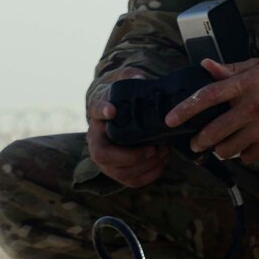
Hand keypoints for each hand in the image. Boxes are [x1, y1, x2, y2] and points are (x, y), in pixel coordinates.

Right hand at [87, 68, 168, 189]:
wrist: (122, 116)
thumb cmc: (122, 99)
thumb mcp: (122, 82)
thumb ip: (129, 77)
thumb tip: (139, 77)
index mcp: (97, 115)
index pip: (94, 111)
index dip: (101, 111)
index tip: (112, 110)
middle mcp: (95, 141)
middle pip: (102, 156)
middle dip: (131, 156)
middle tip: (154, 148)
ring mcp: (105, 161)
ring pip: (120, 173)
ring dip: (146, 166)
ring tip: (163, 152)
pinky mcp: (119, 172)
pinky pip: (132, 181)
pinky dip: (150, 174)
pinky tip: (162, 161)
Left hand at [168, 57, 258, 166]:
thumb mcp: (258, 68)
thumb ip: (230, 70)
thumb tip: (205, 65)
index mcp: (244, 85)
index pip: (208, 96)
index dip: (185, 109)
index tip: (169, 120)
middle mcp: (251, 107)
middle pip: (214, 131)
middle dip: (200, 141)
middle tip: (196, 143)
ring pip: (228, 148)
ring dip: (221, 149)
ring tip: (222, 145)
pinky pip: (247, 156)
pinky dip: (244, 154)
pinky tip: (247, 145)